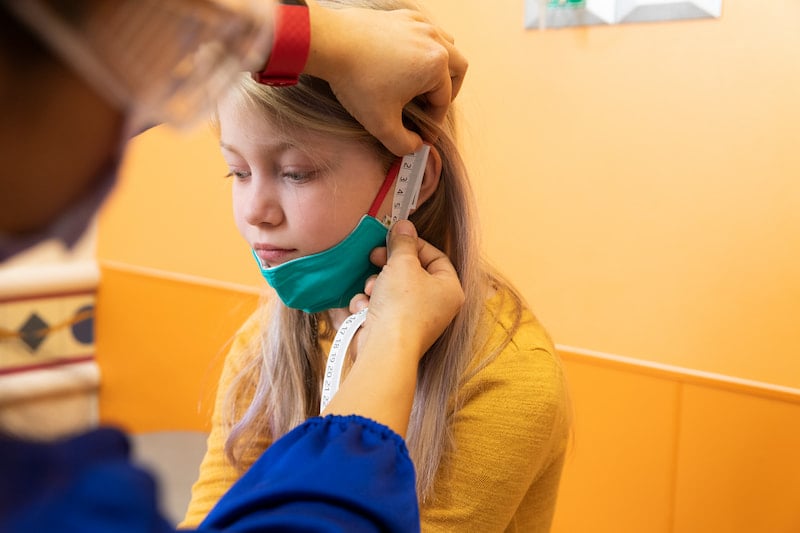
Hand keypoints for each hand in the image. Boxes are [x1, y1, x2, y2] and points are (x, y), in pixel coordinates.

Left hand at [306, 2, 467, 155]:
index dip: (433, 123)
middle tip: (431, 108)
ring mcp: (419, 25)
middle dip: (448, 92)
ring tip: (423, 82)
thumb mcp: (381, 124)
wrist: (330, 44)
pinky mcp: (402, 16)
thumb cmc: (357, 81)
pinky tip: (406, 59)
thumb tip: (415, 146)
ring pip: (446, 45)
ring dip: (442, 65)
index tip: (421, 134)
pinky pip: (425, 30)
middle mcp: (434, 41)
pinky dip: (424, 46)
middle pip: (457, 68)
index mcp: (436, 66)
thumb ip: (403, 144)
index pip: (443, 101)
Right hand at [350, 220, 463, 357]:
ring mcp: (415, 320)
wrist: (384, 349)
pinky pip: (380, 308)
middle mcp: (436, 306)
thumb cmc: (401, 305)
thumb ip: (402, 242)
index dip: (413, 244)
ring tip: (370, 290)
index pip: (436, 257)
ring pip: (391, 289)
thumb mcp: (402, 263)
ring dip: (375, 285)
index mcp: (449, 289)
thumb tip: (404, 225)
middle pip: (411, 273)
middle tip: (373, 257)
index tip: (393, 238)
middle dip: (388, 265)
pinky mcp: (393, 331)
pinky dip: (369, 305)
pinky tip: (363, 308)